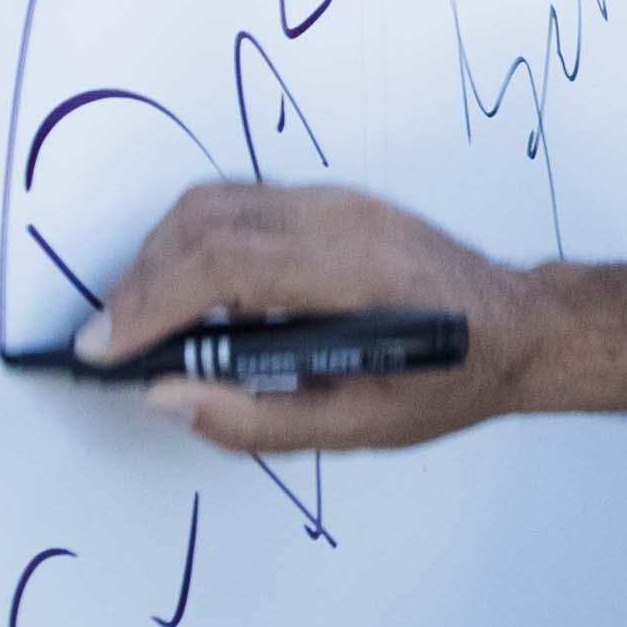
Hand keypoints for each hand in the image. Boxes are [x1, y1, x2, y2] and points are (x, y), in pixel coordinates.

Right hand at [85, 182, 542, 454]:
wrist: (522, 326)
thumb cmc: (454, 379)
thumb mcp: (361, 427)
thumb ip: (257, 421)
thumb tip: (166, 396)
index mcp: (353, 270)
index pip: (225, 263)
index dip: (151, 303)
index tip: (104, 348)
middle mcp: (339, 217)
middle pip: (204, 220)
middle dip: (140, 281)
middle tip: (109, 342)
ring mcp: (334, 198)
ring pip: (212, 203)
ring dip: (159, 258)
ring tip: (138, 323)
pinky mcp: (328, 200)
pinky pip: (237, 206)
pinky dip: (192, 245)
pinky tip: (185, 296)